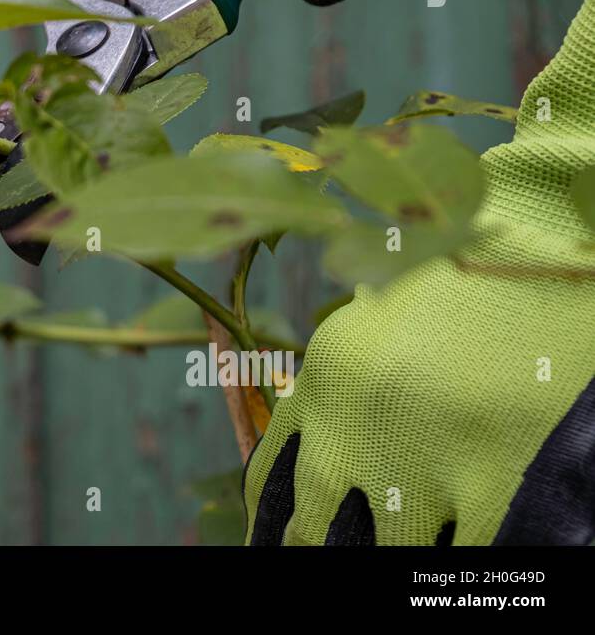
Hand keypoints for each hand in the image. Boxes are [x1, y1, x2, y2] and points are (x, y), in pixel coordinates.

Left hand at [245, 0, 594, 544]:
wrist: (530, 245)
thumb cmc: (454, 276)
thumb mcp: (370, 319)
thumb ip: (339, 385)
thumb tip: (324, 452)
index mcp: (322, 381)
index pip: (275, 477)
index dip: (277, 524)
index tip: (280, 543)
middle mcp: (353, 427)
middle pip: (316, 528)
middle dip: (319, 551)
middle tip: (321, 560)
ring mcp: (417, 463)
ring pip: (388, 550)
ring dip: (395, 552)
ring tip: (398, 553)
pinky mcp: (487, 484)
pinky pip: (462, 554)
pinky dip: (460, 556)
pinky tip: (460, 550)